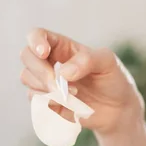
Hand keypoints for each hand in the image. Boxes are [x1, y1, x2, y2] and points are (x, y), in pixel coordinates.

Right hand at [20, 28, 143, 135]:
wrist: (118, 110)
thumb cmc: (113, 80)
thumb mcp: (107, 63)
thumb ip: (87, 60)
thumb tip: (63, 73)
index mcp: (63, 47)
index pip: (38, 35)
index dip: (35, 41)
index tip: (44, 53)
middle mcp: (50, 62)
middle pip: (27, 57)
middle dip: (41, 71)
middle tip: (59, 85)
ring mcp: (47, 82)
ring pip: (27, 78)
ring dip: (46, 88)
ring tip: (74, 95)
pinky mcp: (48, 101)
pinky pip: (36, 100)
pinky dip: (50, 102)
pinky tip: (69, 105)